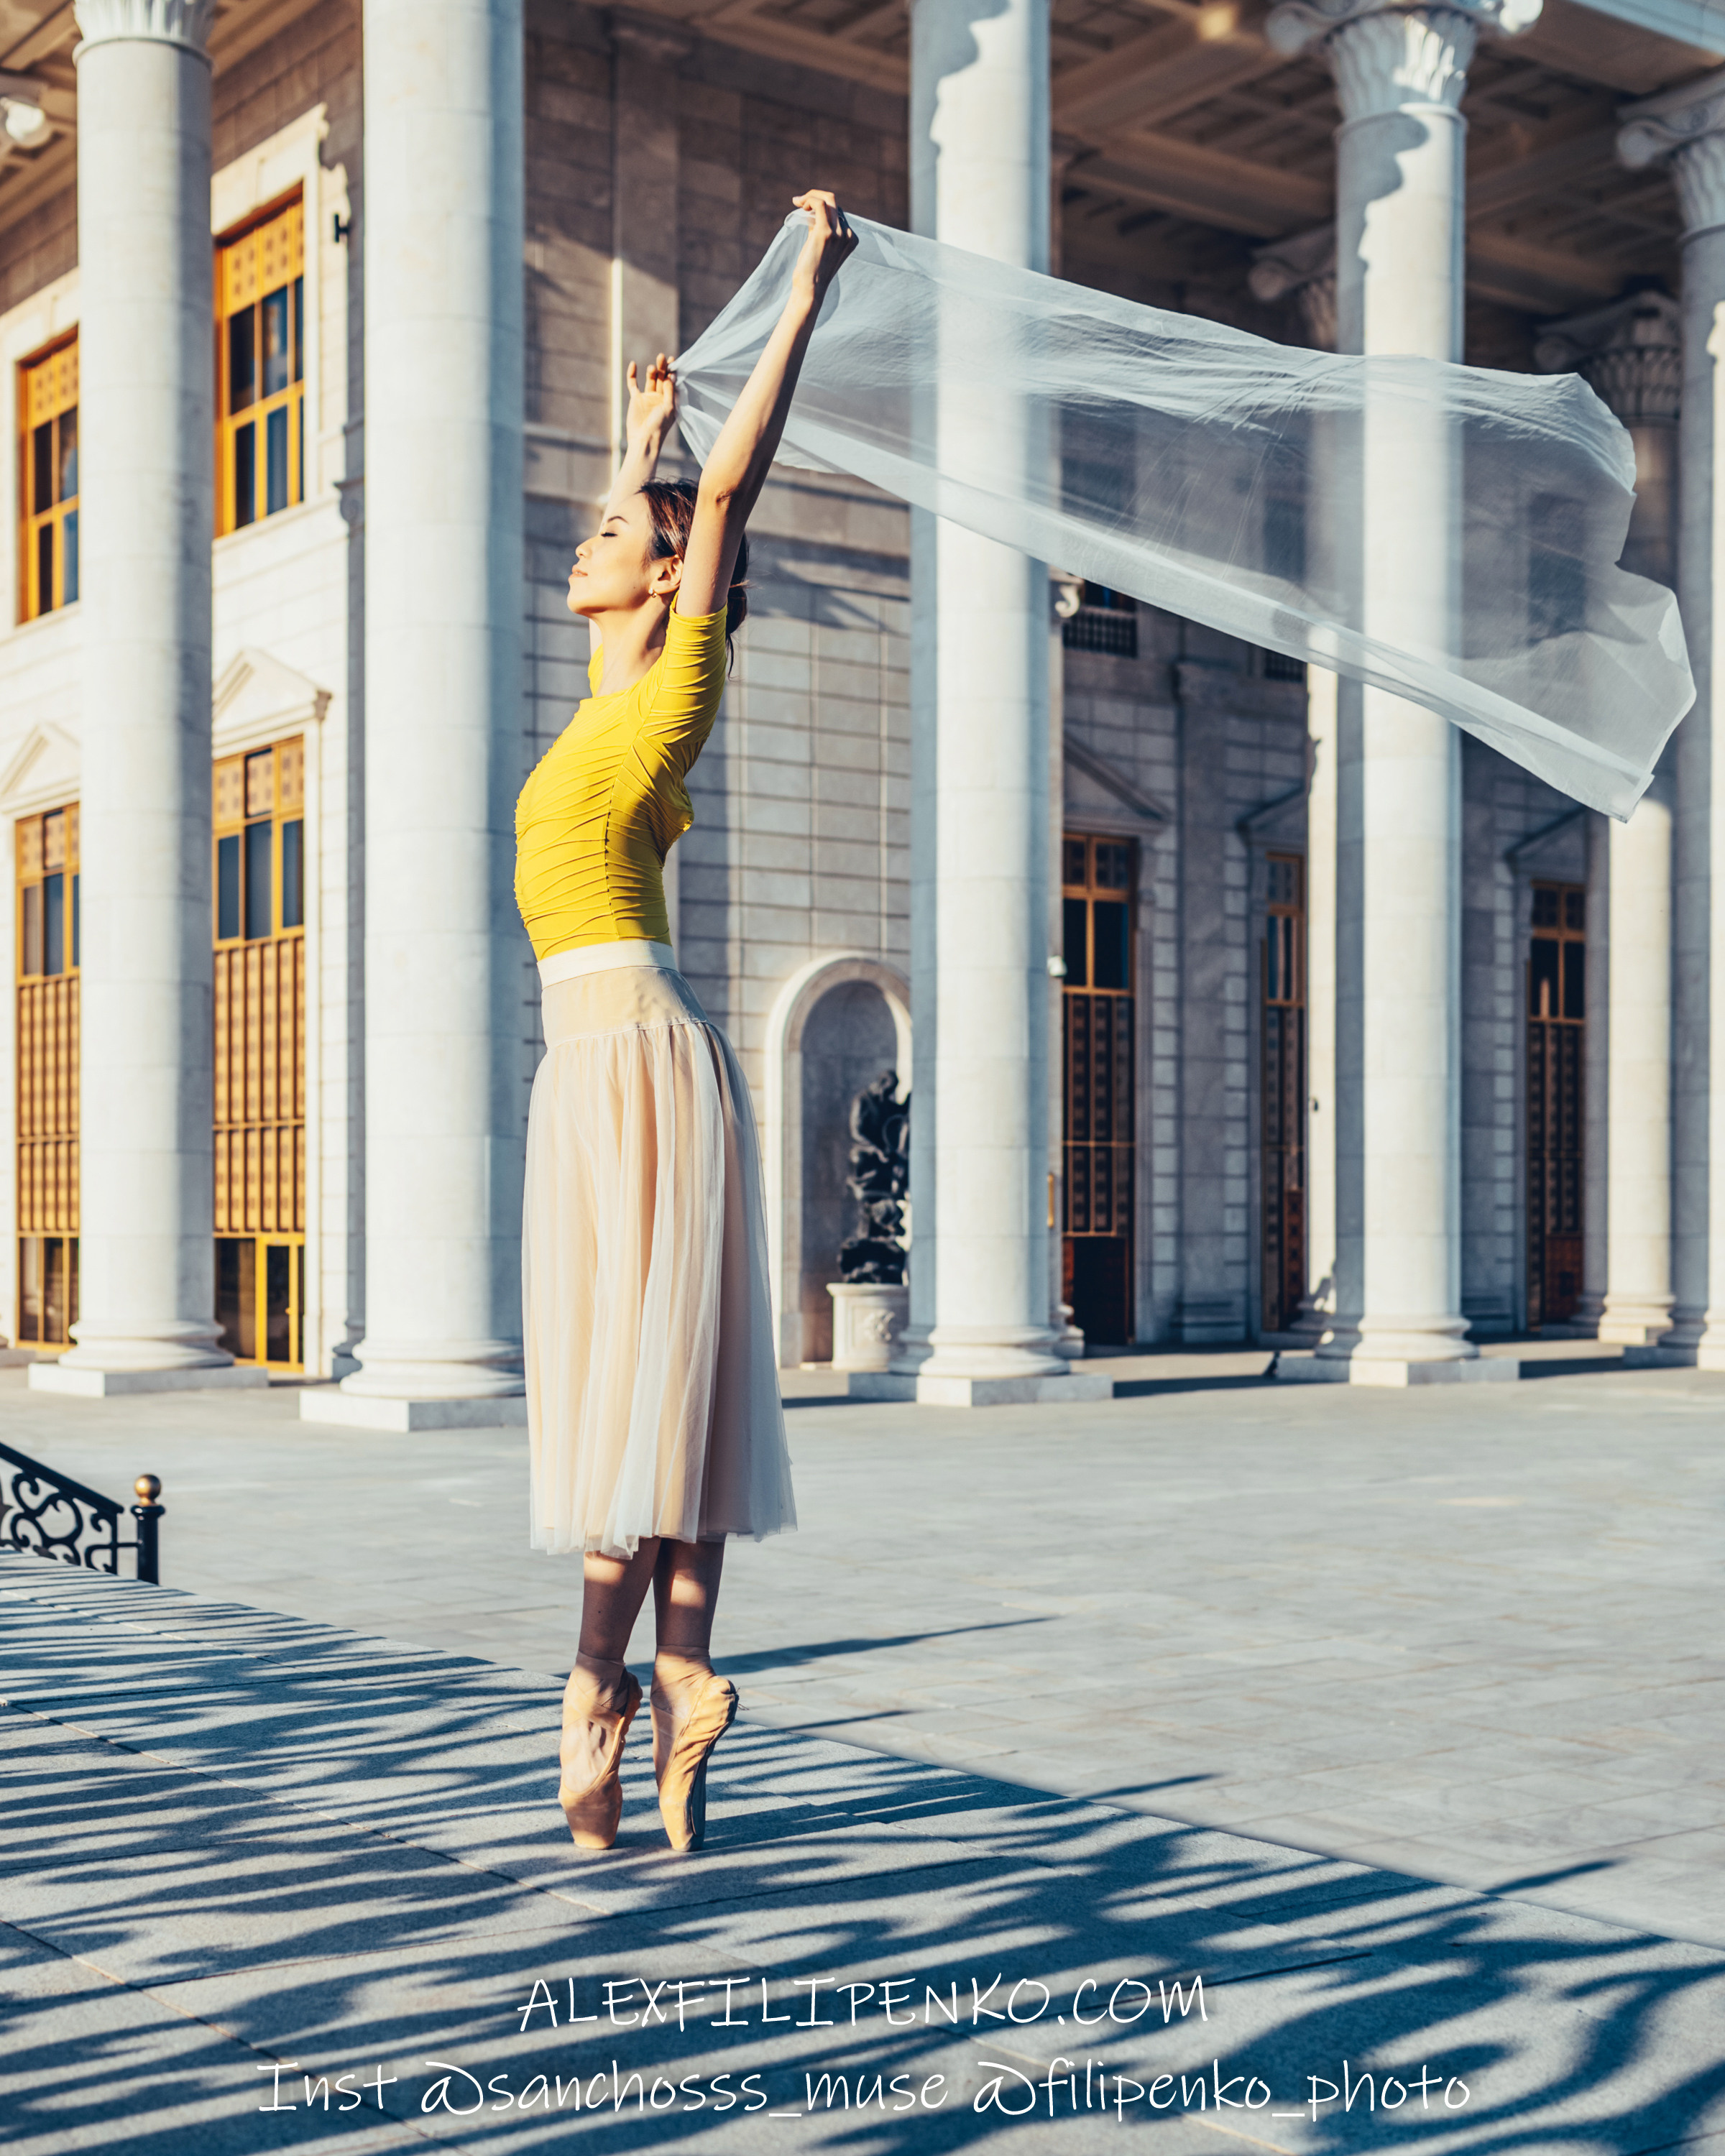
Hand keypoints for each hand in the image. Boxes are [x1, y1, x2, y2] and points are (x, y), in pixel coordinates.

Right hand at [624, 353, 676, 450]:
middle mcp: (660, 397)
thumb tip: (670, 376)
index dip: (673, 371)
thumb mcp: (669, 408)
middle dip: (662, 368)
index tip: (673, 360)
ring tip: (652, 368)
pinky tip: (633, 364)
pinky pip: (633, 383)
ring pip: (650, 379)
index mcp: (671, 400)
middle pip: (662, 378)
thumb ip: (670, 391)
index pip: (672, 382)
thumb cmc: (660, 427)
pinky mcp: (636, 399)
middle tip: (662, 357)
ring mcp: (648, 397)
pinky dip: (632, 374)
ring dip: (652, 371)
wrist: (644, 440)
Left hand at [789, 190, 856, 309]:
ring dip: (811, 196)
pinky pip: (820, 204)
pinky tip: (800, 204)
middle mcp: (847, 234)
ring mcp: (838, 233)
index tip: (805, 209)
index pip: (837, 212)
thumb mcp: (820, 247)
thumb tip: (811, 212)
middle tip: (799, 201)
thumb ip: (820, 229)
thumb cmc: (812, 271)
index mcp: (850, 238)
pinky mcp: (826, 232)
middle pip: (834, 202)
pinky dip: (809, 199)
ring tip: (798, 202)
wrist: (810, 289)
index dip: (820, 207)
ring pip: (828, 199)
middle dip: (815, 196)